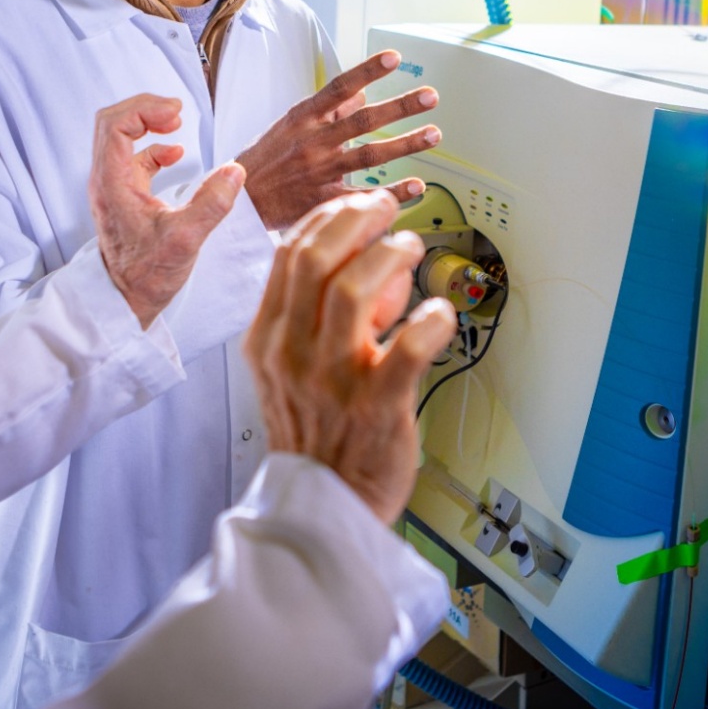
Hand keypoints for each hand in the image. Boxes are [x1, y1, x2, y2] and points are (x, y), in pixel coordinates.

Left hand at [89, 93, 245, 328]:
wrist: (124, 303)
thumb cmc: (145, 276)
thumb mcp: (185, 240)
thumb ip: (211, 205)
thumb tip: (234, 172)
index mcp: (112, 183)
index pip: (115, 125)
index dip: (145, 109)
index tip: (177, 113)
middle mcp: (106, 181)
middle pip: (113, 122)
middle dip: (145, 109)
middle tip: (176, 111)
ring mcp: (112, 188)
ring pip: (120, 136)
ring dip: (147, 123)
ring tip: (177, 123)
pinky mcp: (123, 197)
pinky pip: (132, 157)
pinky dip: (153, 147)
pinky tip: (175, 154)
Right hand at [236, 50, 441, 230]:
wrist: (240, 201)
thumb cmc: (265, 160)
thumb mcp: (291, 125)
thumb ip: (328, 110)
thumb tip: (362, 93)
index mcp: (303, 118)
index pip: (339, 88)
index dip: (367, 71)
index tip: (394, 57)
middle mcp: (314, 142)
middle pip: (363, 121)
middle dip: (400, 107)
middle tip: (431, 96)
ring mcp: (320, 172)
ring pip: (370, 156)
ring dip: (406, 144)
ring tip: (433, 134)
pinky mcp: (324, 202)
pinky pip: (363, 196)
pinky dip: (392, 192)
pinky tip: (417, 185)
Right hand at [246, 191, 458, 523]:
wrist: (324, 506)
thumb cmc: (315, 432)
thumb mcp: (287, 370)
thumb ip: (310, 318)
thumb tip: (360, 264)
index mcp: (268, 340)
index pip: (289, 254)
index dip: (329, 217)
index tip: (359, 203)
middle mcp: (292, 355)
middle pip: (316, 259)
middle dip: (358, 219)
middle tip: (389, 210)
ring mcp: (332, 380)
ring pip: (353, 289)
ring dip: (390, 256)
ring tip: (413, 248)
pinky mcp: (377, 405)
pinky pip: (408, 347)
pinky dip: (431, 320)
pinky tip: (439, 313)